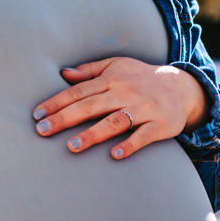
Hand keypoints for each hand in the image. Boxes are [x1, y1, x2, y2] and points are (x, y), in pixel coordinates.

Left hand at [32, 58, 207, 159]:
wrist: (182, 87)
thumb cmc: (142, 77)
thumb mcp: (117, 65)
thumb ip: (89, 70)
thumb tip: (63, 73)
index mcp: (111, 79)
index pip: (78, 91)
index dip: (56, 102)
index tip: (37, 115)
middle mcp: (125, 92)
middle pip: (90, 106)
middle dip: (64, 118)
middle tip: (42, 131)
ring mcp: (143, 109)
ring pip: (114, 122)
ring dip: (92, 134)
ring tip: (72, 146)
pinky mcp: (159, 124)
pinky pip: (143, 135)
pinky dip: (129, 144)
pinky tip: (114, 154)